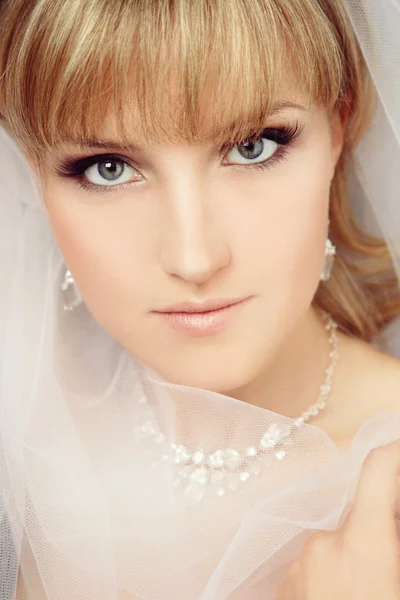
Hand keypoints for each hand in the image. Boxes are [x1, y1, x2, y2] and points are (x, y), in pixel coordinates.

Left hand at [277, 442, 399, 599]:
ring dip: (351, 558)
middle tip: (386, 561)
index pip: (377, 469)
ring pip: (334, 544)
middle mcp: (323, 544)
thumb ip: (394, 537)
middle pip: (355, 515)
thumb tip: (388, 513)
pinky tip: (342, 596)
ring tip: (364, 589)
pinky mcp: (283, 586)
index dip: (393, 452)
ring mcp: (298, 566)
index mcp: (362, 542)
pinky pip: (313, 567)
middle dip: (375, 529)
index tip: (398, 448)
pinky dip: (330, 576)